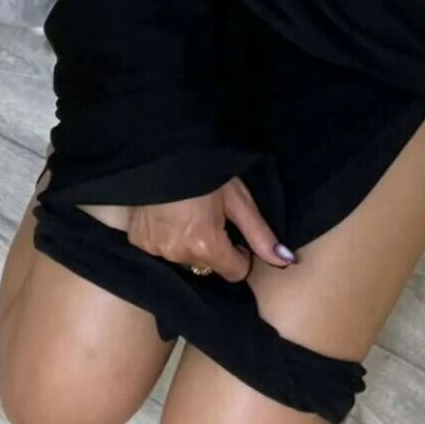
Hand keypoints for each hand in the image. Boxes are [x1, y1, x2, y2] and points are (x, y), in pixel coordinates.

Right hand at [126, 175, 294, 281]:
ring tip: (187, 214)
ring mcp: (155, 250)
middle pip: (208, 266)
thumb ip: (260, 234)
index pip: (235, 272)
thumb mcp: (238, 199)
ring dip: (189, 245)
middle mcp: (179, 255)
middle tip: (209, 216)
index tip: (234, 231)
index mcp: (206, 246)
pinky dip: (167, 239)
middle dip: (214, 248)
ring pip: (185, 260)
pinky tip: (168, 217)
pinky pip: (161, 251)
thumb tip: (285, 261)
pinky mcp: (139, 242)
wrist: (162, 150)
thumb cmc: (205, 170)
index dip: (240, 253)